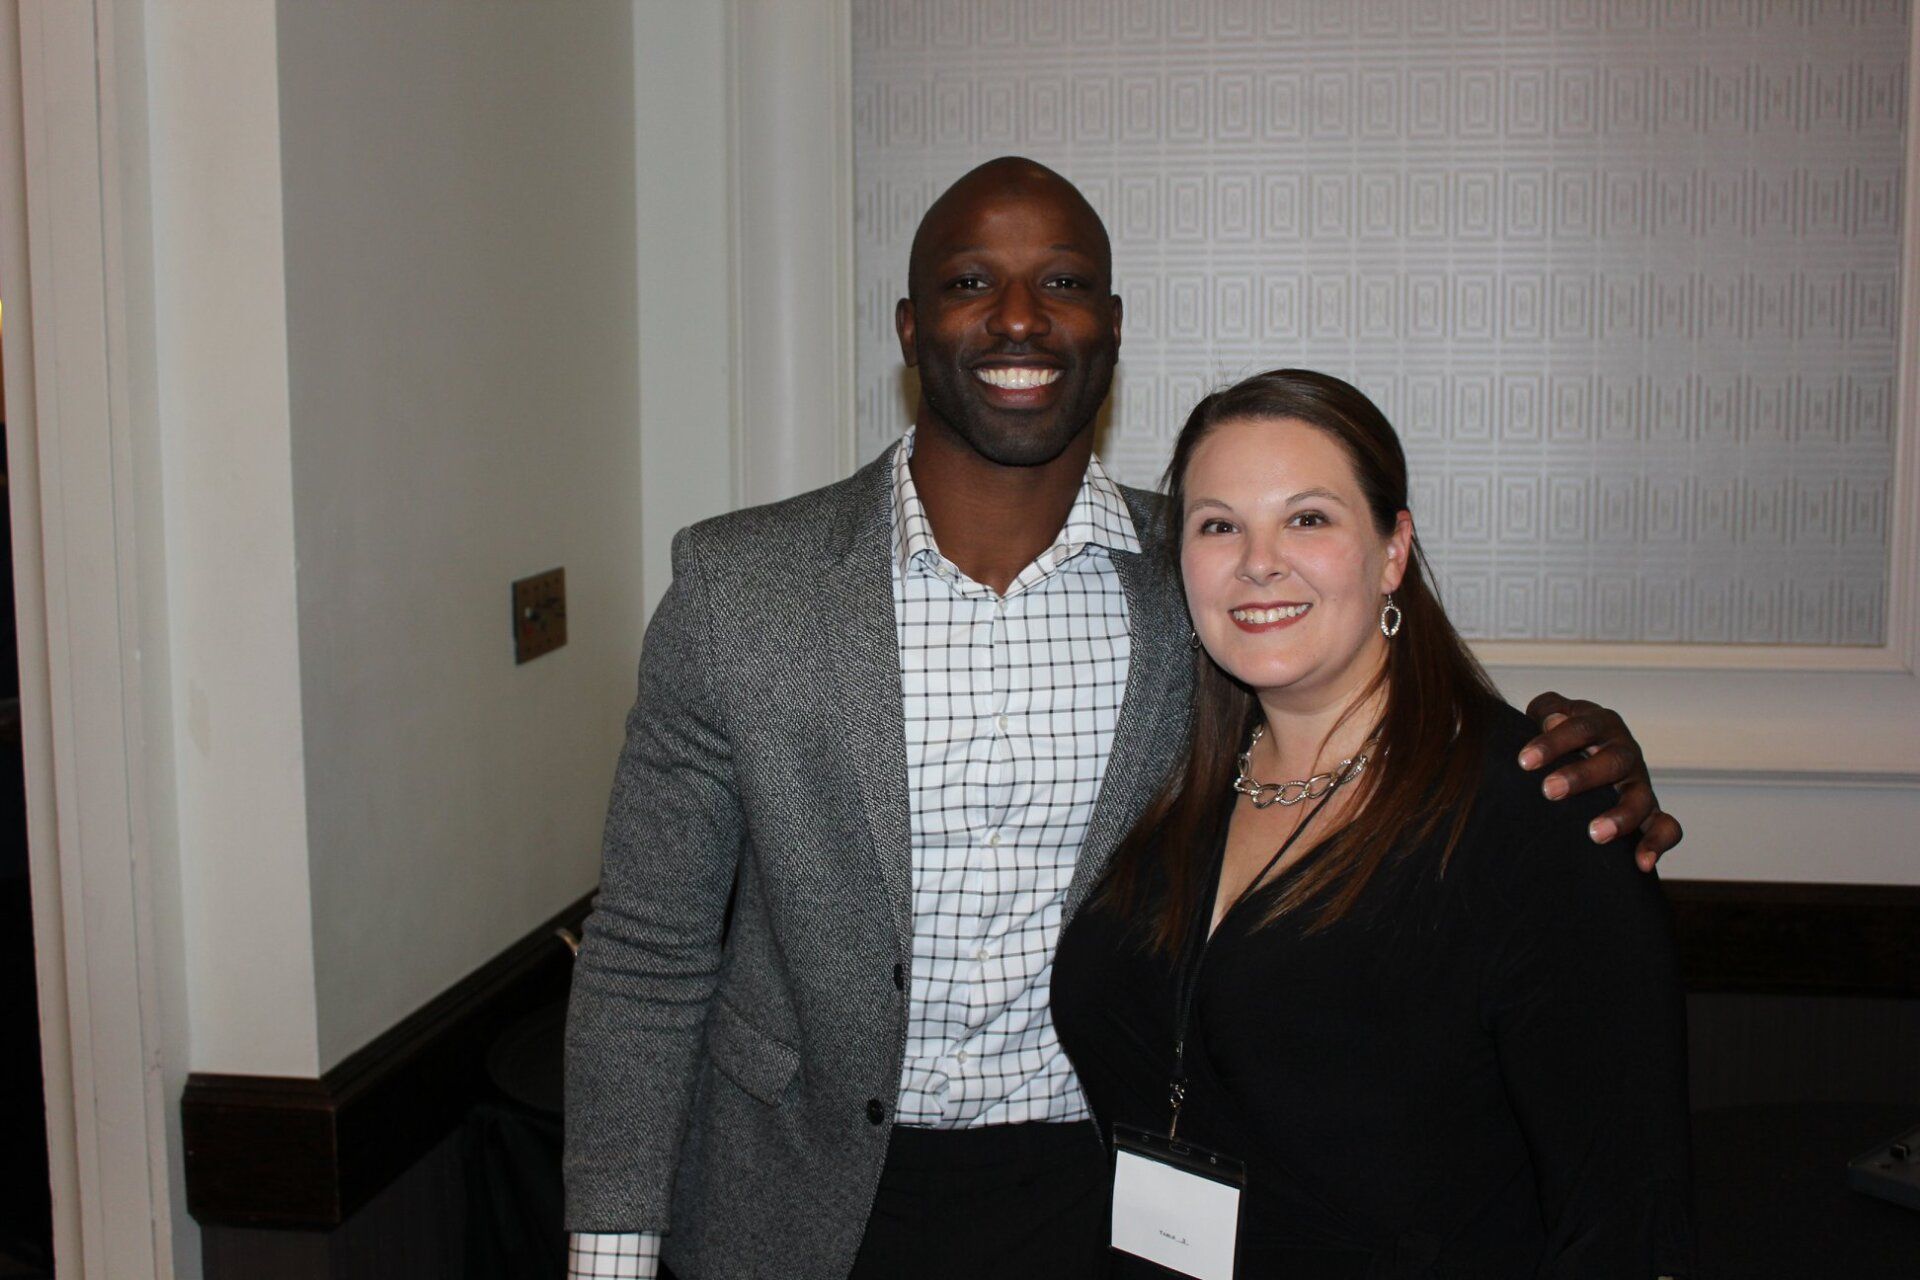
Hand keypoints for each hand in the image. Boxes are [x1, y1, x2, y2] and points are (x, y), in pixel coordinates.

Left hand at [1517, 691, 1681, 871]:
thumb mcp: (1551, 714)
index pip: (1581, 728)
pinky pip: (1667, 827)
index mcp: (1601, 725)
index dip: (1554, 742)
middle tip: (1550, 790)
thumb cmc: (1559, 737)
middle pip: (1613, 761)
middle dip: (1582, 776)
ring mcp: (1640, 783)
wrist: (1587, 755)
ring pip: (1641, 797)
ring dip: (1621, 816)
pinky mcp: (1650, 812)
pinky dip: (1658, 843)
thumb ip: (1547, 711)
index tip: (1524, 761)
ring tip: (1595, 834)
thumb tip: (1551, 720)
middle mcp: (1625, 753)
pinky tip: (1642, 864)